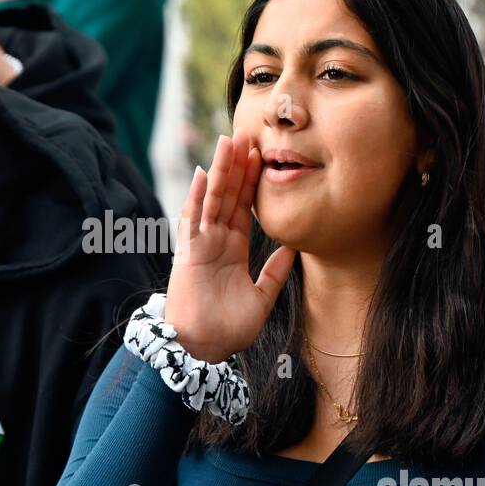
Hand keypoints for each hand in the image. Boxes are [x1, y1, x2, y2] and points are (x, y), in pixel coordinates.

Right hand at [163, 133, 295, 362]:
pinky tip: (202, 173)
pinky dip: (196, 197)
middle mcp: (216, 243)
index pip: (244, 209)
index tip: (263, 156)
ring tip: (228, 142)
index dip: (252, 182)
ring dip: (220, 171)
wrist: (203, 350)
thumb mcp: (262, 299)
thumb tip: (296, 248)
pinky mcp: (188, 253)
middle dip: (237, 166)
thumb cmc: (228, 331)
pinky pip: (192, 220)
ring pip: (212, 200)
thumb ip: (276, 273)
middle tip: (247, 135)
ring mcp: (201, 245)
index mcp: (234, 251)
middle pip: (229, 196)